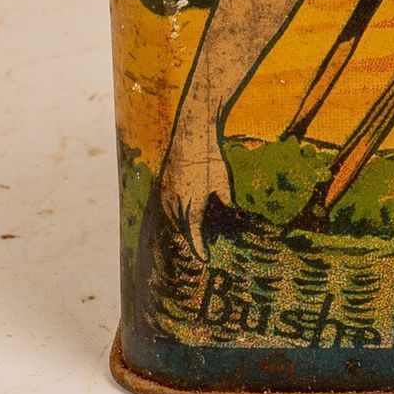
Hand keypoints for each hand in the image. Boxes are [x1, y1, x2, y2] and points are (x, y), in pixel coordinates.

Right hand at [156, 108, 232, 262]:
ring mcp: (166, 194)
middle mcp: (175, 203)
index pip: (194, 235)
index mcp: (191, 205)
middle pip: (182, 229)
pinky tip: (184, 211)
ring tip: (195, 227)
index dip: (200, 248)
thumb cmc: (210, 159)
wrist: (191, 135)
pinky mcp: (162, 185)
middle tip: (205, 243)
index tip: (205, 258)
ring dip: (183, 226)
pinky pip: (167, 207)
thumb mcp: (223, 183)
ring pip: (172, 219)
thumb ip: (224, 202)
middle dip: (193, 237)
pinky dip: (175, 214)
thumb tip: (231, 212)